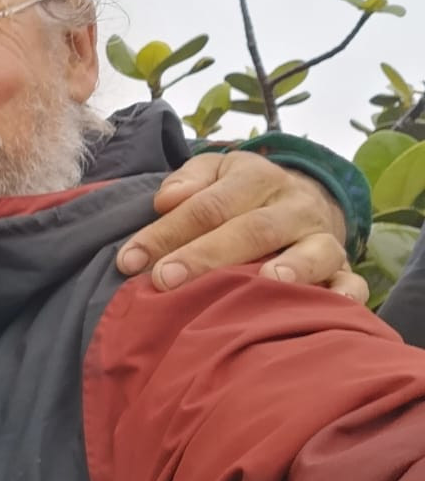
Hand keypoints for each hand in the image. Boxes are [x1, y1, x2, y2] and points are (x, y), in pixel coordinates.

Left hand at [115, 150, 366, 300]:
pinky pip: (351, 283)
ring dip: (290, 269)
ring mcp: (323, 237)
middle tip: (164, 281)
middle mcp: (293, 205)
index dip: (165, 232)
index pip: (207, 205)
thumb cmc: (239, 194)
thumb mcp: (215, 172)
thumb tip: (166, 200)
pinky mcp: (344, 268)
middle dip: (206, 256)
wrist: (305, 197)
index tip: (129, 261)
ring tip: (264, 285)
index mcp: (256, 177)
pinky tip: (322, 308)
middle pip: (252, 229)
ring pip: (312, 251)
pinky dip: (343, 296)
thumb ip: (188, 181)